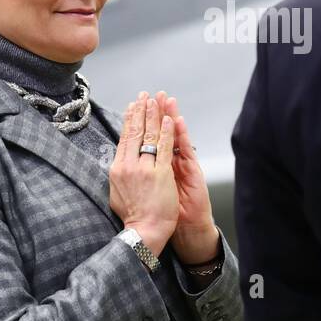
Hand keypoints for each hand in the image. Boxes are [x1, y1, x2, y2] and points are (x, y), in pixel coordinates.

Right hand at [109, 92, 178, 255]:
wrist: (143, 231)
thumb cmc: (132, 215)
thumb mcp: (116, 191)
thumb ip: (119, 174)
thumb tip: (117, 162)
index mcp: (117, 169)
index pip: (124, 138)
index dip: (129, 120)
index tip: (132, 106)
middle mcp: (129, 166)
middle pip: (136, 132)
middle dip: (141, 111)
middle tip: (144, 96)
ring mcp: (145, 169)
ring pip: (149, 136)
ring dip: (154, 116)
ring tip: (156, 100)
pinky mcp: (160, 173)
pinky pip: (164, 148)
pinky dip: (167, 132)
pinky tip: (168, 119)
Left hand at [154, 91, 219, 265]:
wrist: (184, 227)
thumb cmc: (165, 210)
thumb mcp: (152, 187)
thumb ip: (143, 170)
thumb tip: (127, 156)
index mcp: (159, 163)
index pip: (152, 137)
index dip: (146, 120)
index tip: (140, 102)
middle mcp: (172, 161)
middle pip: (164, 132)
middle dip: (159, 112)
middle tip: (157, 93)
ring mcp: (184, 165)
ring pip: (176, 136)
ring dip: (172, 117)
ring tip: (168, 100)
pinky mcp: (193, 172)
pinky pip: (186, 151)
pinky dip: (182, 136)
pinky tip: (178, 121)